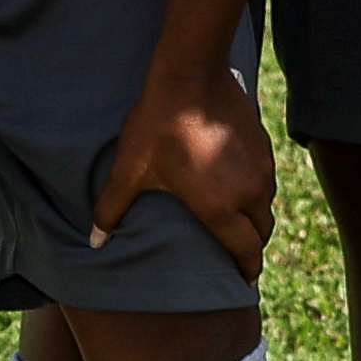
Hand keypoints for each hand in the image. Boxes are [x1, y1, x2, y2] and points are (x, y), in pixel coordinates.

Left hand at [88, 57, 275, 273]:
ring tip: (237, 221)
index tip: (245, 284)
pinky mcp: (264, 145)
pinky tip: (238, 183)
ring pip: (265, 204)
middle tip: (238, 255)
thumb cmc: (159, 126)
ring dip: (255, 217)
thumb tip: (94, 241)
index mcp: (220, 207)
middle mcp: (249, 192)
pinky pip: (266, 179)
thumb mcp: (131, 170)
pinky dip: (255, 191)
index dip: (247, 270)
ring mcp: (261, 167)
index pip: (245, 250)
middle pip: (262, 231)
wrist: (192, 76)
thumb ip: (113, 209)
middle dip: (252, 247)